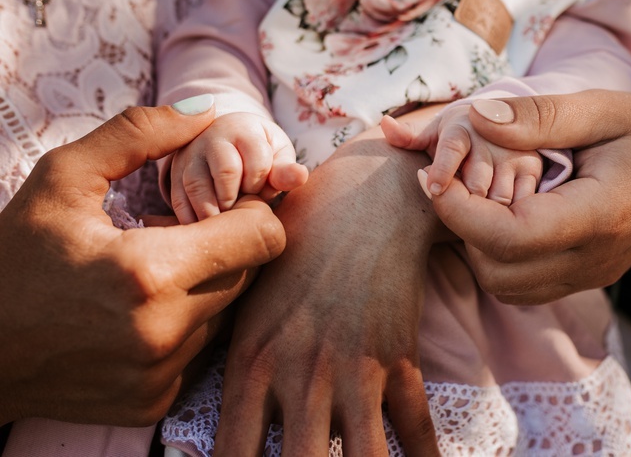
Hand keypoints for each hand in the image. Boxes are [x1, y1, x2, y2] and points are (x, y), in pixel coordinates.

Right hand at [0, 101, 285, 425]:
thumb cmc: (12, 259)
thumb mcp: (64, 178)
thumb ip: (139, 134)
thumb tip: (209, 112)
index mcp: (149, 273)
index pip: (263, 236)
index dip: (250, 211)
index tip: (221, 204)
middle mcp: (165, 333)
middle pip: (249, 273)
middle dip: (225, 245)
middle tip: (172, 235)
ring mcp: (161, 375)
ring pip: (226, 311)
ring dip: (203, 285)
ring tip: (148, 274)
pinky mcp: (154, 402)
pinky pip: (199, 349)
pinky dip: (182, 324)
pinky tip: (137, 312)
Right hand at [168, 112, 308, 223]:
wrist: (222, 139)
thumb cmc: (257, 153)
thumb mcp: (276, 155)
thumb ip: (285, 169)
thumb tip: (301, 176)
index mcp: (243, 130)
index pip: (256, 158)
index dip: (261, 182)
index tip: (259, 192)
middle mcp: (211, 139)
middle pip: (226, 172)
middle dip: (239, 198)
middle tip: (242, 213)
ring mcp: (189, 157)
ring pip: (197, 187)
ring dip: (215, 213)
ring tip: (226, 227)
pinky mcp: (174, 176)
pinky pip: (179, 201)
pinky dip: (193, 221)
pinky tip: (206, 234)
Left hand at [214, 126, 441, 455]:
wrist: (364, 202)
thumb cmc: (297, 241)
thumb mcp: (249, 292)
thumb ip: (233, 349)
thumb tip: (213, 400)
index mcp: (252, 360)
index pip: (230, 453)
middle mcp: (301, 375)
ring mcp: (354, 370)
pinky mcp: (398, 360)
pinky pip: (415, 428)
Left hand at [382, 104, 541, 204]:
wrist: (506, 123)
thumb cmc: (459, 136)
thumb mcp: (435, 132)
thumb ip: (410, 137)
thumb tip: (385, 125)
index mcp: (461, 128)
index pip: (451, 148)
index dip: (442, 168)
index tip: (433, 188)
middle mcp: (491, 138)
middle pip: (475, 185)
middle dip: (465, 202)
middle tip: (456, 209)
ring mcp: (515, 154)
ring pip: (498, 199)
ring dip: (487, 213)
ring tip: (477, 218)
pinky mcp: (533, 168)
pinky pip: (520, 204)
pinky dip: (509, 215)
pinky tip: (498, 219)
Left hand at [427, 90, 630, 303]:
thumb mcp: (603, 108)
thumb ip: (539, 116)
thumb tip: (475, 119)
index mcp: (598, 216)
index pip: (509, 237)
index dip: (458, 210)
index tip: (432, 175)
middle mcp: (591, 260)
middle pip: (496, 270)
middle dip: (463, 227)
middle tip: (457, 183)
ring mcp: (586, 278)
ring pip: (502, 286)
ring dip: (476, 245)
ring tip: (481, 199)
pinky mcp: (579, 281)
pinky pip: (519, 286)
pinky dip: (496, 258)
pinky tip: (503, 218)